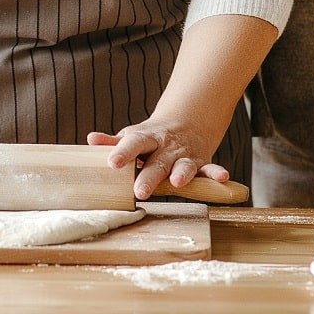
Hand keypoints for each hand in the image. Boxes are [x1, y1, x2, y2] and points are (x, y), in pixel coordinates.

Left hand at [87, 118, 229, 200]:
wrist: (185, 121)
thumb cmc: (150, 136)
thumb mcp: (132, 136)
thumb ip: (113, 142)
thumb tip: (90, 140)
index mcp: (146, 138)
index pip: (133, 144)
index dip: (122, 152)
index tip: (112, 163)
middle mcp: (165, 147)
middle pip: (156, 161)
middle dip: (149, 176)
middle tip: (139, 192)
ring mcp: (184, 155)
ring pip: (183, 166)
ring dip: (182, 174)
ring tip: (177, 183)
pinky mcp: (200, 163)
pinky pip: (209, 169)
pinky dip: (216, 173)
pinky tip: (223, 178)